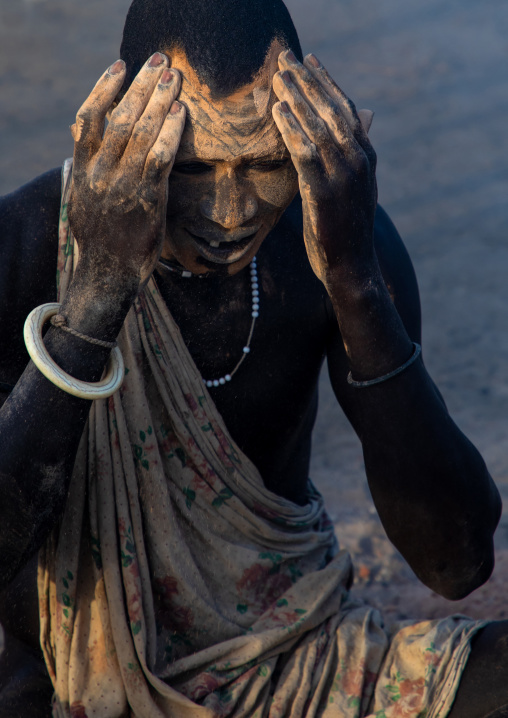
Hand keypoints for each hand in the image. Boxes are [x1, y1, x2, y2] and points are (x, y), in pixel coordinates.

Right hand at [68, 53, 185, 287]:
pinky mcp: (146, 199)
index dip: (104, 89)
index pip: (88, 119)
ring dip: (159, 101)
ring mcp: (122, 185)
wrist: (108, 274)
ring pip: (140, 132)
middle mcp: (99, 173)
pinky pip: (159, 157)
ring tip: (174, 79)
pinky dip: (170, 132)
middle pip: (119, 117)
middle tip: (159, 61)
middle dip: (141, 86)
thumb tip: (88, 139)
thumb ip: (91, 167)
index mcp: (82, 170)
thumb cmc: (103, 237)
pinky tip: (180, 114)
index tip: (120, 67)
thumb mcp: (87, 199)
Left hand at [272, 50, 376, 285]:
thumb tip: (364, 116)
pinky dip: (292, 130)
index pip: (346, 109)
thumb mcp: (357, 187)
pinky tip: (279, 111)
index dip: (327, 82)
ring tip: (277, 77)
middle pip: (331, 110)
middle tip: (286, 58)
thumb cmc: (347, 228)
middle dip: (308, 81)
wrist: (352, 267)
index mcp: (366, 157)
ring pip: (318, 127)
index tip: (310, 60)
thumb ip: (355, 152)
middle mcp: (359, 160)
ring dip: (297, 98)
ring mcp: (343, 176)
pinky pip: (306, 153)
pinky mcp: (325, 193)